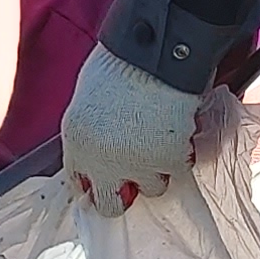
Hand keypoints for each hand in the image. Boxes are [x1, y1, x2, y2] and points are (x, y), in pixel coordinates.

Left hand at [58, 47, 203, 216]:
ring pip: (152, 188)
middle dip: (122, 193)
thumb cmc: (122, 62)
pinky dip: (183, 153)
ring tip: (164, 141)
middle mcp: (101, 162)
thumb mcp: (89, 98)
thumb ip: (92, 130)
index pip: (78, 181)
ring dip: (158, 169)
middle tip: (135, 176)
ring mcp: (136, 165)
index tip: (106, 178)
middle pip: (110, 204)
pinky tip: (181, 130)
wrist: (155, 54)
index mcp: (76, 142)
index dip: (95, 180)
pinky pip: (179, 169)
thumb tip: (103, 145)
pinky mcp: (169, 161)